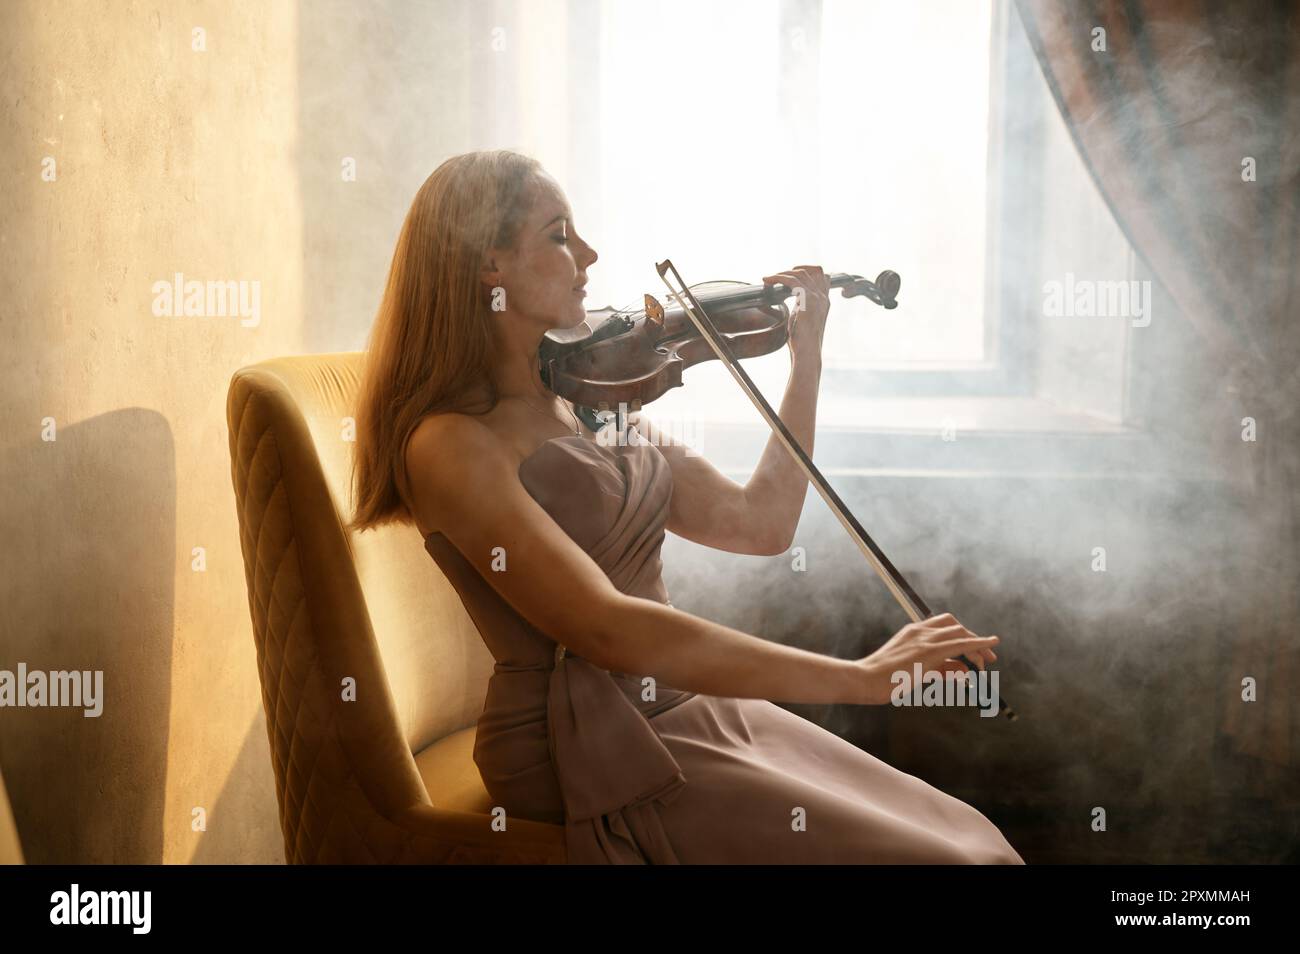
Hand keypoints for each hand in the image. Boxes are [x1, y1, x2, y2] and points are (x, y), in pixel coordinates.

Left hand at [763, 265, 830, 367]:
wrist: (807, 353)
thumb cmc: (802, 343)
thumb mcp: (801, 320)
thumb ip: (798, 308)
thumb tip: (783, 303)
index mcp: (824, 302)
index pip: (824, 278)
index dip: (809, 272)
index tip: (792, 276)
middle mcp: (823, 297)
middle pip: (815, 270)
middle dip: (796, 268)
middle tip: (780, 276)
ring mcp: (817, 297)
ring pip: (801, 273)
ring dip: (782, 273)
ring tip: (770, 279)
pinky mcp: (807, 299)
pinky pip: (792, 280)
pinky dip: (778, 277)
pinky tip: (769, 281)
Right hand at [850, 613, 1000, 705]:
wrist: (863, 680)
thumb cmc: (883, 680)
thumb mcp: (914, 672)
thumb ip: (939, 670)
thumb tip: (963, 673)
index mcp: (912, 632)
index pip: (944, 626)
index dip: (963, 634)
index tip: (974, 648)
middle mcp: (920, 631)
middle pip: (956, 628)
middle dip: (974, 640)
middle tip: (988, 657)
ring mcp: (924, 640)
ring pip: (960, 634)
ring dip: (977, 647)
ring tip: (986, 662)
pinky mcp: (929, 651)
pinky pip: (961, 644)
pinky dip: (979, 643)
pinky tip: (991, 644)